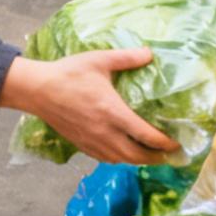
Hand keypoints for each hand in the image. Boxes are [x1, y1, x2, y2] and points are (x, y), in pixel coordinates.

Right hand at [0, 52, 178, 165]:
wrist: (37, 89)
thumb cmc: (68, 73)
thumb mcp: (99, 60)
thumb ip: (127, 58)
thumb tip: (150, 53)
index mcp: (112, 112)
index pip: (146, 135)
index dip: (165, 142)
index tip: (178, 142)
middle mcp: (105, 132)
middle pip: (137, 155)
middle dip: (157, 158)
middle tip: (171, 156)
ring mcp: (92, 141)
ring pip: (122, 160)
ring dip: (139, 161)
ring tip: (153, 157)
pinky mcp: (81, 145)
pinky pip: (106, 159)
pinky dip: (120, 160)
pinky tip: (126, 154)